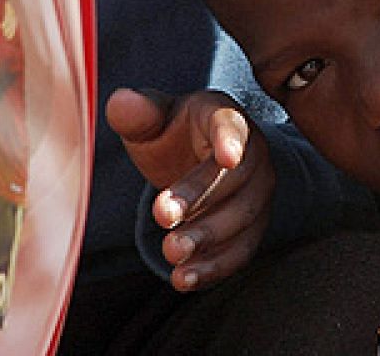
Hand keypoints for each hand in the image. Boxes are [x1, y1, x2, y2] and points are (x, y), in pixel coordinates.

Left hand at [107, 87, 275, 291]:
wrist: (197, 160)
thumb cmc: (173, 133)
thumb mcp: (153, 118)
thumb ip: (138, 112)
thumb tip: (120, 100)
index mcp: (225, 117)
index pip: (231, 125)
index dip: (230, 139)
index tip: (227, 156)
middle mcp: (252, 153)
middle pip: (236, 179)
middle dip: (202, 201)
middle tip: (163, 217)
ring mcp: (258, 191)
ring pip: (243, 218)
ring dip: (209, 240)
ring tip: (172, 254)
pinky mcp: (254, 226)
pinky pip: (242, 249)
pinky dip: (216, 267)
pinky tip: (185, 278)